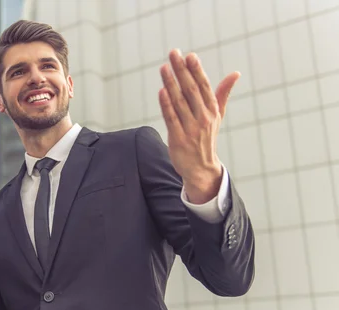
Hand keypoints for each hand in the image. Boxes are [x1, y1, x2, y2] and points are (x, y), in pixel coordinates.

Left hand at [158, 49, 238, 203]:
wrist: (201, 168)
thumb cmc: (207, 138)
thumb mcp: (217, 116)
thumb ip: (222, 94)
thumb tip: (235, 73)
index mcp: (213, 111)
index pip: (204, 87)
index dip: (196, 70)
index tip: (190, 55)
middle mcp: (203, 118)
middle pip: (191, 90)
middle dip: (182, 71)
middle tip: (173, 53)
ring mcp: (191, 129)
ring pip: (179, 102)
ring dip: (171, 83)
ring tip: (164, 68)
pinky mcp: (178, 139)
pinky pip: (171, 118)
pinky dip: (166, 105)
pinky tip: (161, 91)